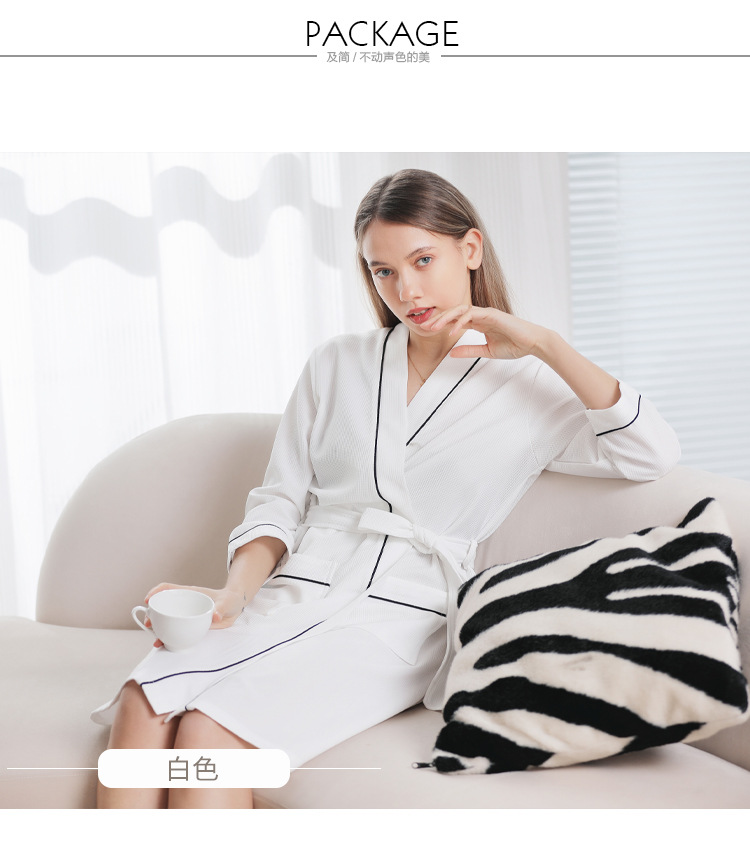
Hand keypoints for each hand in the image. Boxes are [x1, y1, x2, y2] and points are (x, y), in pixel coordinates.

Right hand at [143, 583, 245, 647]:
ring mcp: (186, 615)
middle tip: (149, 623)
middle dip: (152, 614)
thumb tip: (215, 616)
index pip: (167, 588)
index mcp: (190, 593)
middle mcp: (184, 603)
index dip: (156, 592)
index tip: (148, 600)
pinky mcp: (189, 625)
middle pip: (163, 606)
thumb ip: (221, 607)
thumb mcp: (226, 602)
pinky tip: (164, 644)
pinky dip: (168, 637)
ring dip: (158, 629)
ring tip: (156, 639)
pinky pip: (175, 631)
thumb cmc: (229, 599)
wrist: (235, 607)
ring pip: (166, 621)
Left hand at [425, 305, 548, 360]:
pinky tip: (452, 330)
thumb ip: (469, 350)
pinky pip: (472, 314)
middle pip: (455, 312)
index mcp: (480, 323)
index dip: (442, 324)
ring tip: (434, 327)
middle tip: (425, 326)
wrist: (532, 343)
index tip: (428, 330)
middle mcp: (481, 315)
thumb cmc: (514, 346)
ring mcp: (486, 313)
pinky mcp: (492, 314)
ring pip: (461, 309)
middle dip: (439, 318)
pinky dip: (460, 321)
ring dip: (446, 317)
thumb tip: (451, 354)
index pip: (456, 320)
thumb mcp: (486, 351)